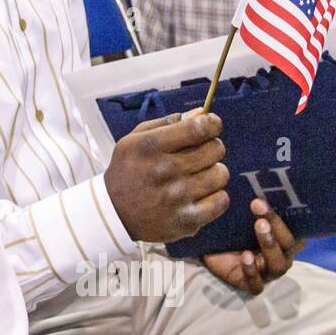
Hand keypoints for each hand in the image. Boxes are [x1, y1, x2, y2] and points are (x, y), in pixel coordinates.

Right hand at [103, 109, 230, 244]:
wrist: (114, 215)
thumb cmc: (128, 172)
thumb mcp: (134, 141)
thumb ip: (166, 123)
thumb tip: (200, 114)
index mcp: (150, 146)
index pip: (198, 128)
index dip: (211, 123)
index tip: (211, 125)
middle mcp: (164, 171)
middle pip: (215, 149)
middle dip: (211, 147)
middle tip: (200, 154)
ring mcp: (177, 198)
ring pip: (220, 174)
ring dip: (213, 172)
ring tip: (199, 176)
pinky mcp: (186, 220)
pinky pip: (221, 201)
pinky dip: (215, 196)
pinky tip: (201, 195)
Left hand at [202, 198, 304, 294]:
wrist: (207, 249)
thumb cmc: (229, 229)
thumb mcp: (240, 213)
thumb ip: (250, 201)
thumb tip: (250, 170)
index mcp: (283, 237)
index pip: (297, 228)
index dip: (290, 215)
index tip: (270, 197)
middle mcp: (281, 255)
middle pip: (290, 244)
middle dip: (277, 225)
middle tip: (259, 206)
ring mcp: (267, 272)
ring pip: (278, 264)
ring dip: (269, 244)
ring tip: (258, 227)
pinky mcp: (251, 284)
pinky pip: (258, 284)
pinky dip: (252, 271)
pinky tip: (244, 257)